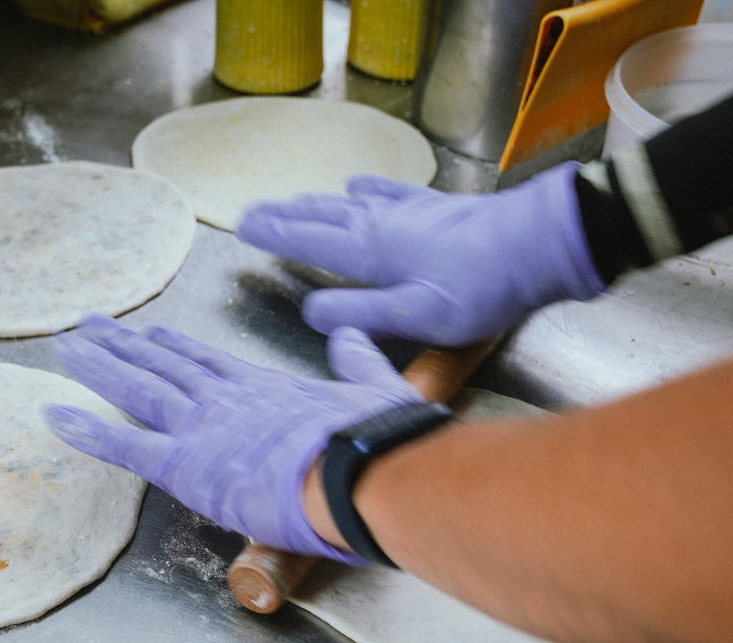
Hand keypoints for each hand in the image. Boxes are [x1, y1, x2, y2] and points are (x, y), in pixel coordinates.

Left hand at [43, 314, 423, 559]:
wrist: (363, 471)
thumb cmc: (376, 441)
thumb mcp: (375, 388)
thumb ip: (357, 361)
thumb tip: (350, 336)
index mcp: (265, 390)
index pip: (209, 362)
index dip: (176, 347)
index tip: (153, 331)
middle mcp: (224, 401)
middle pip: (162, 365)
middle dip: (122, 344)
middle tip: (88, 325)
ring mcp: (200, 428)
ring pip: (136, 389)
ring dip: (96, 366)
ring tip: (62, 344)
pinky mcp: (184, 464)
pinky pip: (123, 444)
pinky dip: (85, 429)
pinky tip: (53, 412)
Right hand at [236, 161, 606, 345]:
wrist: (541, 245)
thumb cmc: (481, 288)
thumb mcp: (415, 315)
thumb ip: (360, 316)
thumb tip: (313, 312)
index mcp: (370, 251)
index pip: (308, 240)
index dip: (274, 234)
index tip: (244, 228)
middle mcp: (381, 223)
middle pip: (321, 216)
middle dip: (284, 215)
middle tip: (253, 214)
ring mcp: (409, 211)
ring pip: (348, 203)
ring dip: (314, 202)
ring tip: (291, 202)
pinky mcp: (435, 209)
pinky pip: (387, 192)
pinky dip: (366, 189)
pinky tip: (358, 185)